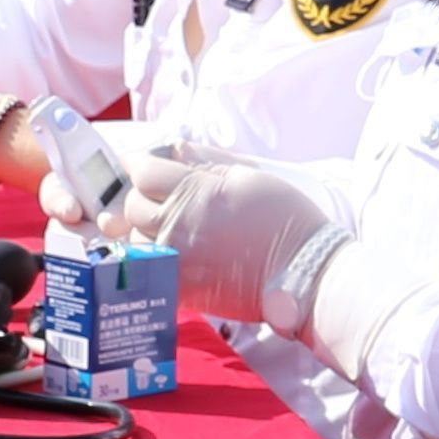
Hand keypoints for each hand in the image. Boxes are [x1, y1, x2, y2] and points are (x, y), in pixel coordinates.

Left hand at [132, 151, 352, 338]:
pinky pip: (149, 271)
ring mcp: (178, 261)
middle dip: (140, 195)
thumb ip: (205, 161)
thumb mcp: (248, 176)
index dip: (138, 163)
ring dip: (143, 229)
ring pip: (135, 240)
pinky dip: (151, 259)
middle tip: (156, 192)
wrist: (305, 272)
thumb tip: (176, 149)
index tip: (139, 162)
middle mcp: (179, 226)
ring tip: (165, 224)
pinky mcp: (183, 289)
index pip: (144, 172)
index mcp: (196, 192)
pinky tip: (168, 251)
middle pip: (133, 206)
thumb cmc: (285, 219)